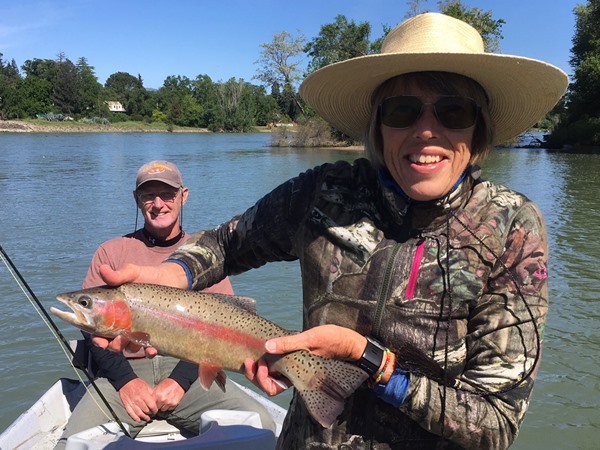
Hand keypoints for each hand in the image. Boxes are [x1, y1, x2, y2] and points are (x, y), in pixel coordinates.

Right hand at [91, 261, 187, 354]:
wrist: (170, 278)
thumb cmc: (147, 275)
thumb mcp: (133, 273)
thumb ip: (119, 275)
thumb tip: (103, 269)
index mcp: (112, 311)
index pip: (98, 329)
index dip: (96, 337)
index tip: (99, 340)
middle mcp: (123, 323)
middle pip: (112, 341)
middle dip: (111, 346)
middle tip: (115, 342)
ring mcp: (138, 329)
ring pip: (128, 347)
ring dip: (129, 348)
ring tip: (134, 343)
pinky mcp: (153, 333)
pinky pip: (149, 348)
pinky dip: (149, 351)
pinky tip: (152, 349)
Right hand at [118, 378, 157, 421]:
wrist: (126, 381)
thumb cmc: (137, 383)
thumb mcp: (147, 386)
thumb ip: (151, 393)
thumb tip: (156, 399)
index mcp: (144, 394)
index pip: (151, 405)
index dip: (155, 410)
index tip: (156, 411)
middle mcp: (138, 400)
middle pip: (146, 410)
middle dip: (150, 413)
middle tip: (152, 414)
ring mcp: (132, 403)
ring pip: (139, 413)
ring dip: (144, 417)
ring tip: (147, 419)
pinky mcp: (127, 405)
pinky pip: (131, 413)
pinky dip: (135, 418)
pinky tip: (139, 420)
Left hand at [152, 378, 184, 411]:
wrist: (178, 382)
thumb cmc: (167, 383)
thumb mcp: (158, 386)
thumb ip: (153, 394)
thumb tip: (148, 400)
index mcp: (157, 394)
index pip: (151, 405)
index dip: (151, 405)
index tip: (152, 406)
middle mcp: (162, 399)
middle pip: (157, 408)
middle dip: (157, 406)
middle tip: (160, 402)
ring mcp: (168, 402)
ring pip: (163, 409)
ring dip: (163, 406)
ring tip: (165, 401)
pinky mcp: (174, 404)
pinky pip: (169, 409)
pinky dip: (169, 406)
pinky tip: (170, 401)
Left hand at [243, 325, 366, 395]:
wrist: (350, 343)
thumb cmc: (333, 341)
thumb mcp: (311, 338)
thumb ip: (289, 343)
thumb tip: (267, 346)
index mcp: (296, 375)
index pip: (272, 388)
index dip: (261, 378)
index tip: (260, 362)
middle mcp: (293, 375)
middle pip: (268, 384)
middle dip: (255, 375)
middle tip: (250, 360)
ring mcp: (294, 368)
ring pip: (271, 376)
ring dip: (260, 369)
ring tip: (254, 356)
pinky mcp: (296, 359)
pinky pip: (278, 366)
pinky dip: (269, 361)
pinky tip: (265, 350)